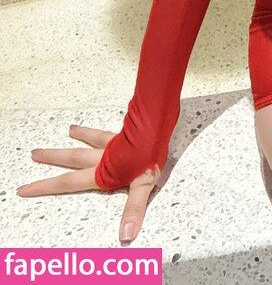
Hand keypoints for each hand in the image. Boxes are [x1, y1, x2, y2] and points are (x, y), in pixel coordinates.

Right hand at [17, 124, 159, 243]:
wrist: (157, 127)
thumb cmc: (150, 156)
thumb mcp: (143, 186)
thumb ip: (133, 210)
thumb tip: (125, 236)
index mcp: (102, 173)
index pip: (68, 182)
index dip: (46, 186)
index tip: (25, 188)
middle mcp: (102, 158)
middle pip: (72, 159)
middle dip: (52, 158)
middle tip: (34, 154)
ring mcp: (111, 144)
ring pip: (87, 143)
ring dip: (75, 138)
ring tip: (67, 131)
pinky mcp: (123, 134)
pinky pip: (105, 132)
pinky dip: (95, 130)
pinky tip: (93, 123)